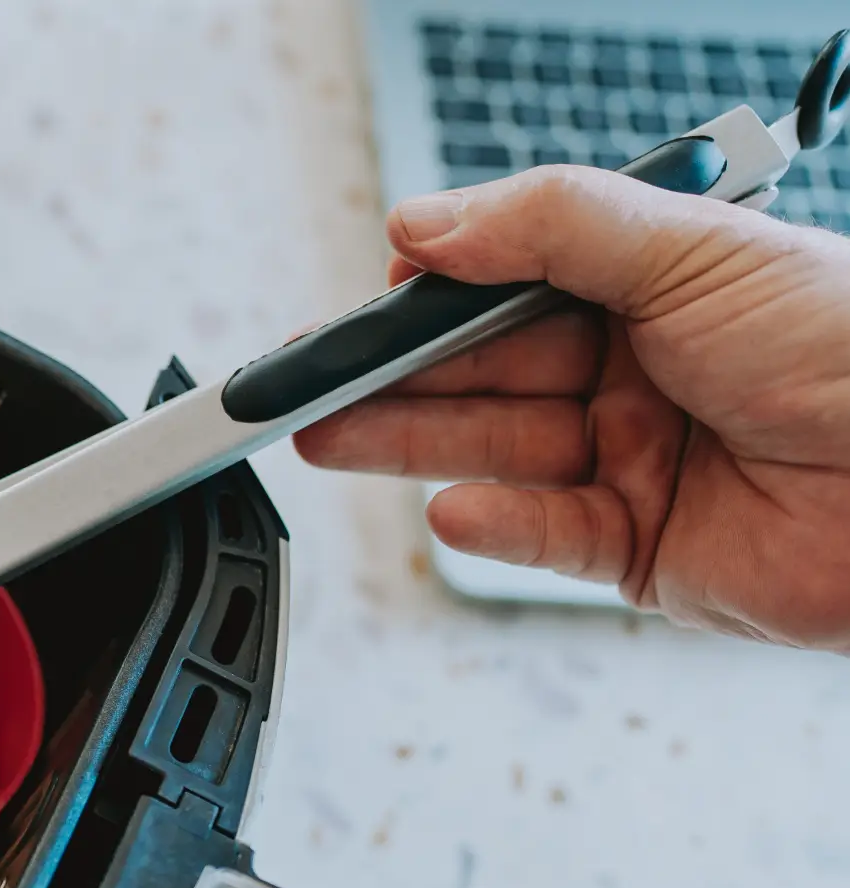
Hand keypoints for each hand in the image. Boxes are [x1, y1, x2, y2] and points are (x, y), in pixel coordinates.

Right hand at [293, 166, 849, 651]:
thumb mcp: (696, 252)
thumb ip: (551, 227)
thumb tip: (429, 222)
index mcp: (656, 285)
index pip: (512, 284)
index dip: (433, 293)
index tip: (365, 300)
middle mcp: (641, 370)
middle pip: (487, 370)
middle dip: (393, 375)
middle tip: (307, 382)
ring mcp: (639, 460)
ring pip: (498, 448)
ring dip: (410, 442)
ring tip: (327, 438)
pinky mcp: (644, 550)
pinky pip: (546, 534)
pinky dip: (494, 522)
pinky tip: (449, 504)